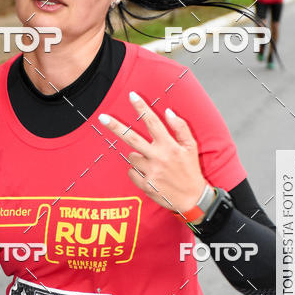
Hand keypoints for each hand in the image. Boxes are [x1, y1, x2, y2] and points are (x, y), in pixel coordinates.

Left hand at [98, 91, 205, 212]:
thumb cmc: (191, 170)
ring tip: (154, 164)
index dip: (141, 107)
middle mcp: (158, 157)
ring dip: (138, 157)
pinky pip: (132, 172)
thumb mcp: (191, 147)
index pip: (152, 122)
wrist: (192, 198)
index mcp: (169, 146)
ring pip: (132, 157)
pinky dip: (137, 172)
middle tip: (102, 117)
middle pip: (132, 138)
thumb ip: (180, 127)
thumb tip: (168, 111)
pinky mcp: (145, 184)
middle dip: (116, 127)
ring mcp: (150, 172)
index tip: (132, 96)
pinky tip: (150, 175)